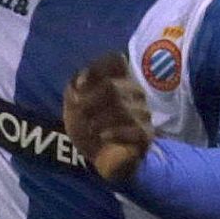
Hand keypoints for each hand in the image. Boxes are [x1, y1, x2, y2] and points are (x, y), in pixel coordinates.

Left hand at [63, 52, 153, 182]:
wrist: (100, 159)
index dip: (96, 68)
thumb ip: (74, 87)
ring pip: (122, 108)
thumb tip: (80, 82)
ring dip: (99, 120)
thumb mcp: (73, 106)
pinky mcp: (146, 135)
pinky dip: (114, 133)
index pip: (115, 60)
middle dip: (90, 101)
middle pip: (111, 86)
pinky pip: (134, 129)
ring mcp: (143, 113)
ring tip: (91, 128)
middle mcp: (134, 92)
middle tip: (81, 113)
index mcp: (118, 79)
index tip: (79, 86)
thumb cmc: (89, 127)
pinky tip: (103, 137)